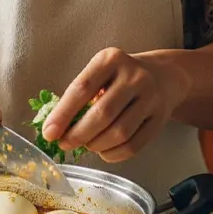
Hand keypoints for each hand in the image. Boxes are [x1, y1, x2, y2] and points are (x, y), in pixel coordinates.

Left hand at [40, 47, 183, 161]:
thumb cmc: (120, 77)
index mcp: (111, 59)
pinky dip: (113, 154)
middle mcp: (134, 76)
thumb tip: (55, 127)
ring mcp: (150, 97)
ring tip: (87, 145)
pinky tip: (104, 151)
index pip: (82, 88)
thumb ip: (79, 94)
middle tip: (65, 143)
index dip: (63, 114)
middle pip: (102, 114)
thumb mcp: (100, 72)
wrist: (163, 76)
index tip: (49, 133)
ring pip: (119, 133)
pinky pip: (134, 145)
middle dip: (78, 134)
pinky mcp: (160, 118)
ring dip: (96, 145)